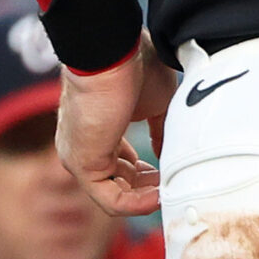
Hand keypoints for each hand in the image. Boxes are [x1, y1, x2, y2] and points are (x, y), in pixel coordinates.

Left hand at [57, 44, 169, 217]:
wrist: (113, 54)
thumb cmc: (134, 67)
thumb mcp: (157, 104)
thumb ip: (162, 133)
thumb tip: (172, 156)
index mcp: (99, 130)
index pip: (122, 164)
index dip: (151, 174)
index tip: (175, 173)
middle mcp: (83, 147)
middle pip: (120, 182)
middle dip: (151, 187)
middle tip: (178, 186)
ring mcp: (79, 157)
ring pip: (114, 195)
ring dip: (146, 199)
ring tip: (173, 193)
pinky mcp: (82, 164)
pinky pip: (110, 199)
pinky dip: (136, 204)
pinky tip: (160, 197)